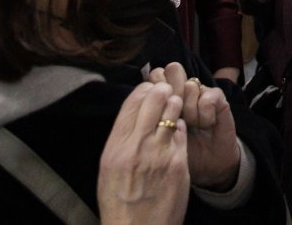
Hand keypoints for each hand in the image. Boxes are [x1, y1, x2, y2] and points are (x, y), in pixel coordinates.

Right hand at [97, 81, 188, 224]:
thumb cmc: (120, 203)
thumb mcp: (108, 170)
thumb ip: (119, 141)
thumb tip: (132, 116)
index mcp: (115, 148)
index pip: (131, 103)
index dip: (142, 89)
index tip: (148, 87)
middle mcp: (137, 148)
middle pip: (153, 100)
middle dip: (162, 90)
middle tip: (166, 89)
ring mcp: (160, 154)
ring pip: (172, 111)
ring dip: (175, 104)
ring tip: (174, 104)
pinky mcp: (179, 163)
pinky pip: (182, 132)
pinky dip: (181, 127)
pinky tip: (178, 130)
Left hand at [147, 63, 240, 191]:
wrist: (208, 164)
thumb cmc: (177, 150)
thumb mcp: (158, 136)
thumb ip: (148, 116)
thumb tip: (142, 97)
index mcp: (164, 95)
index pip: (155, 75)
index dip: (155, 89)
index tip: (159, 112)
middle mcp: (183, 88)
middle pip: (173, 70)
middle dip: (172, 93)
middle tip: (176, 115)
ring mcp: (200, 91)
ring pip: (190, 86)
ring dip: (190, 110)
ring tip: (193, 125)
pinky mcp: (218, 98)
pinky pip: (207, 97)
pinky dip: (205, 114)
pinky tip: (206, 124)